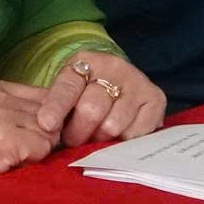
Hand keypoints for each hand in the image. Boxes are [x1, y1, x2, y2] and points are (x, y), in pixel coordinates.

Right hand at [0, 78, 56, 195]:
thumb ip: (16, 115)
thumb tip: (62, 124)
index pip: (45, 96)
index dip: (48, 122)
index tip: (33, 142)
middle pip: (51, 114)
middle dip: (43, 138)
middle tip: (16, 156)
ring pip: (49, 132)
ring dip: (36, 152)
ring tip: (7, 161)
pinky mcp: (1, 136)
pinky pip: (41, 148)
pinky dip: (30, 163)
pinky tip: (4, 167)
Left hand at [31, 51, 166, 147]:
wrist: (120, 81)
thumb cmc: (86, 92)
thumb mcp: (68, 91)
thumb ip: (57, 108)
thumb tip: (47, 132)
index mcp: (86, 62)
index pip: (68, 86)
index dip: (56, 107)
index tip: (47, 125)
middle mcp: (114, 67)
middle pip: (91, 110)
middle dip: (77, 133)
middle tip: (73, 140)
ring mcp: (137, 81)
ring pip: (113, 126)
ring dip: (100, 139)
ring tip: (96, 135)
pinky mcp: (156, 98)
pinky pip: (135, 134)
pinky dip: (123, 141)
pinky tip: (118, 133)